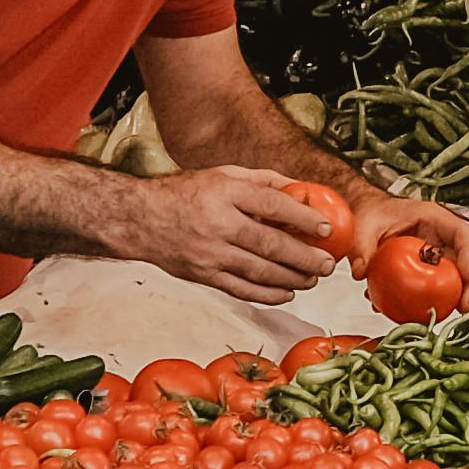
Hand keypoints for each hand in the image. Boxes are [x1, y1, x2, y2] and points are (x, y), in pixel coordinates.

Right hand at [135, 165, 340, 304]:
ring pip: (260, 271)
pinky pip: (242, 289)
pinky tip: (287, 292)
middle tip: (327, 264)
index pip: (272, 206)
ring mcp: (210, 253)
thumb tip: (302, 190)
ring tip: (313, 278)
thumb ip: (263, 181)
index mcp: (225, 193)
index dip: (303, 218)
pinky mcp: (204, 275)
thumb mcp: (224, 175)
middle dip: (305, 257)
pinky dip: (268, 294)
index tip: (326, 228)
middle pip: (270, 245)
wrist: (140, 219)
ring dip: (292, 278)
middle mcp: (218, 224)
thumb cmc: (185, 193)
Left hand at [356, 192, 468, 325]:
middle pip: (464, 261)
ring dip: (451, 299)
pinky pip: (432, 288)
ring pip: (453, 278)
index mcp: (434, 218)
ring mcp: (434, 255)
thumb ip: (362, 246)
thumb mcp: (365, 224)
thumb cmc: (374, 211)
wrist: (367, 215)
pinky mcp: (424, 271)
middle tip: (464, 306)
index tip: (464, 275)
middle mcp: (439, 238)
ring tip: (442, 315)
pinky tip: (413, 315)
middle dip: (468, 286)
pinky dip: (427, 303)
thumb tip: (361, 272)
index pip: (462, 235)